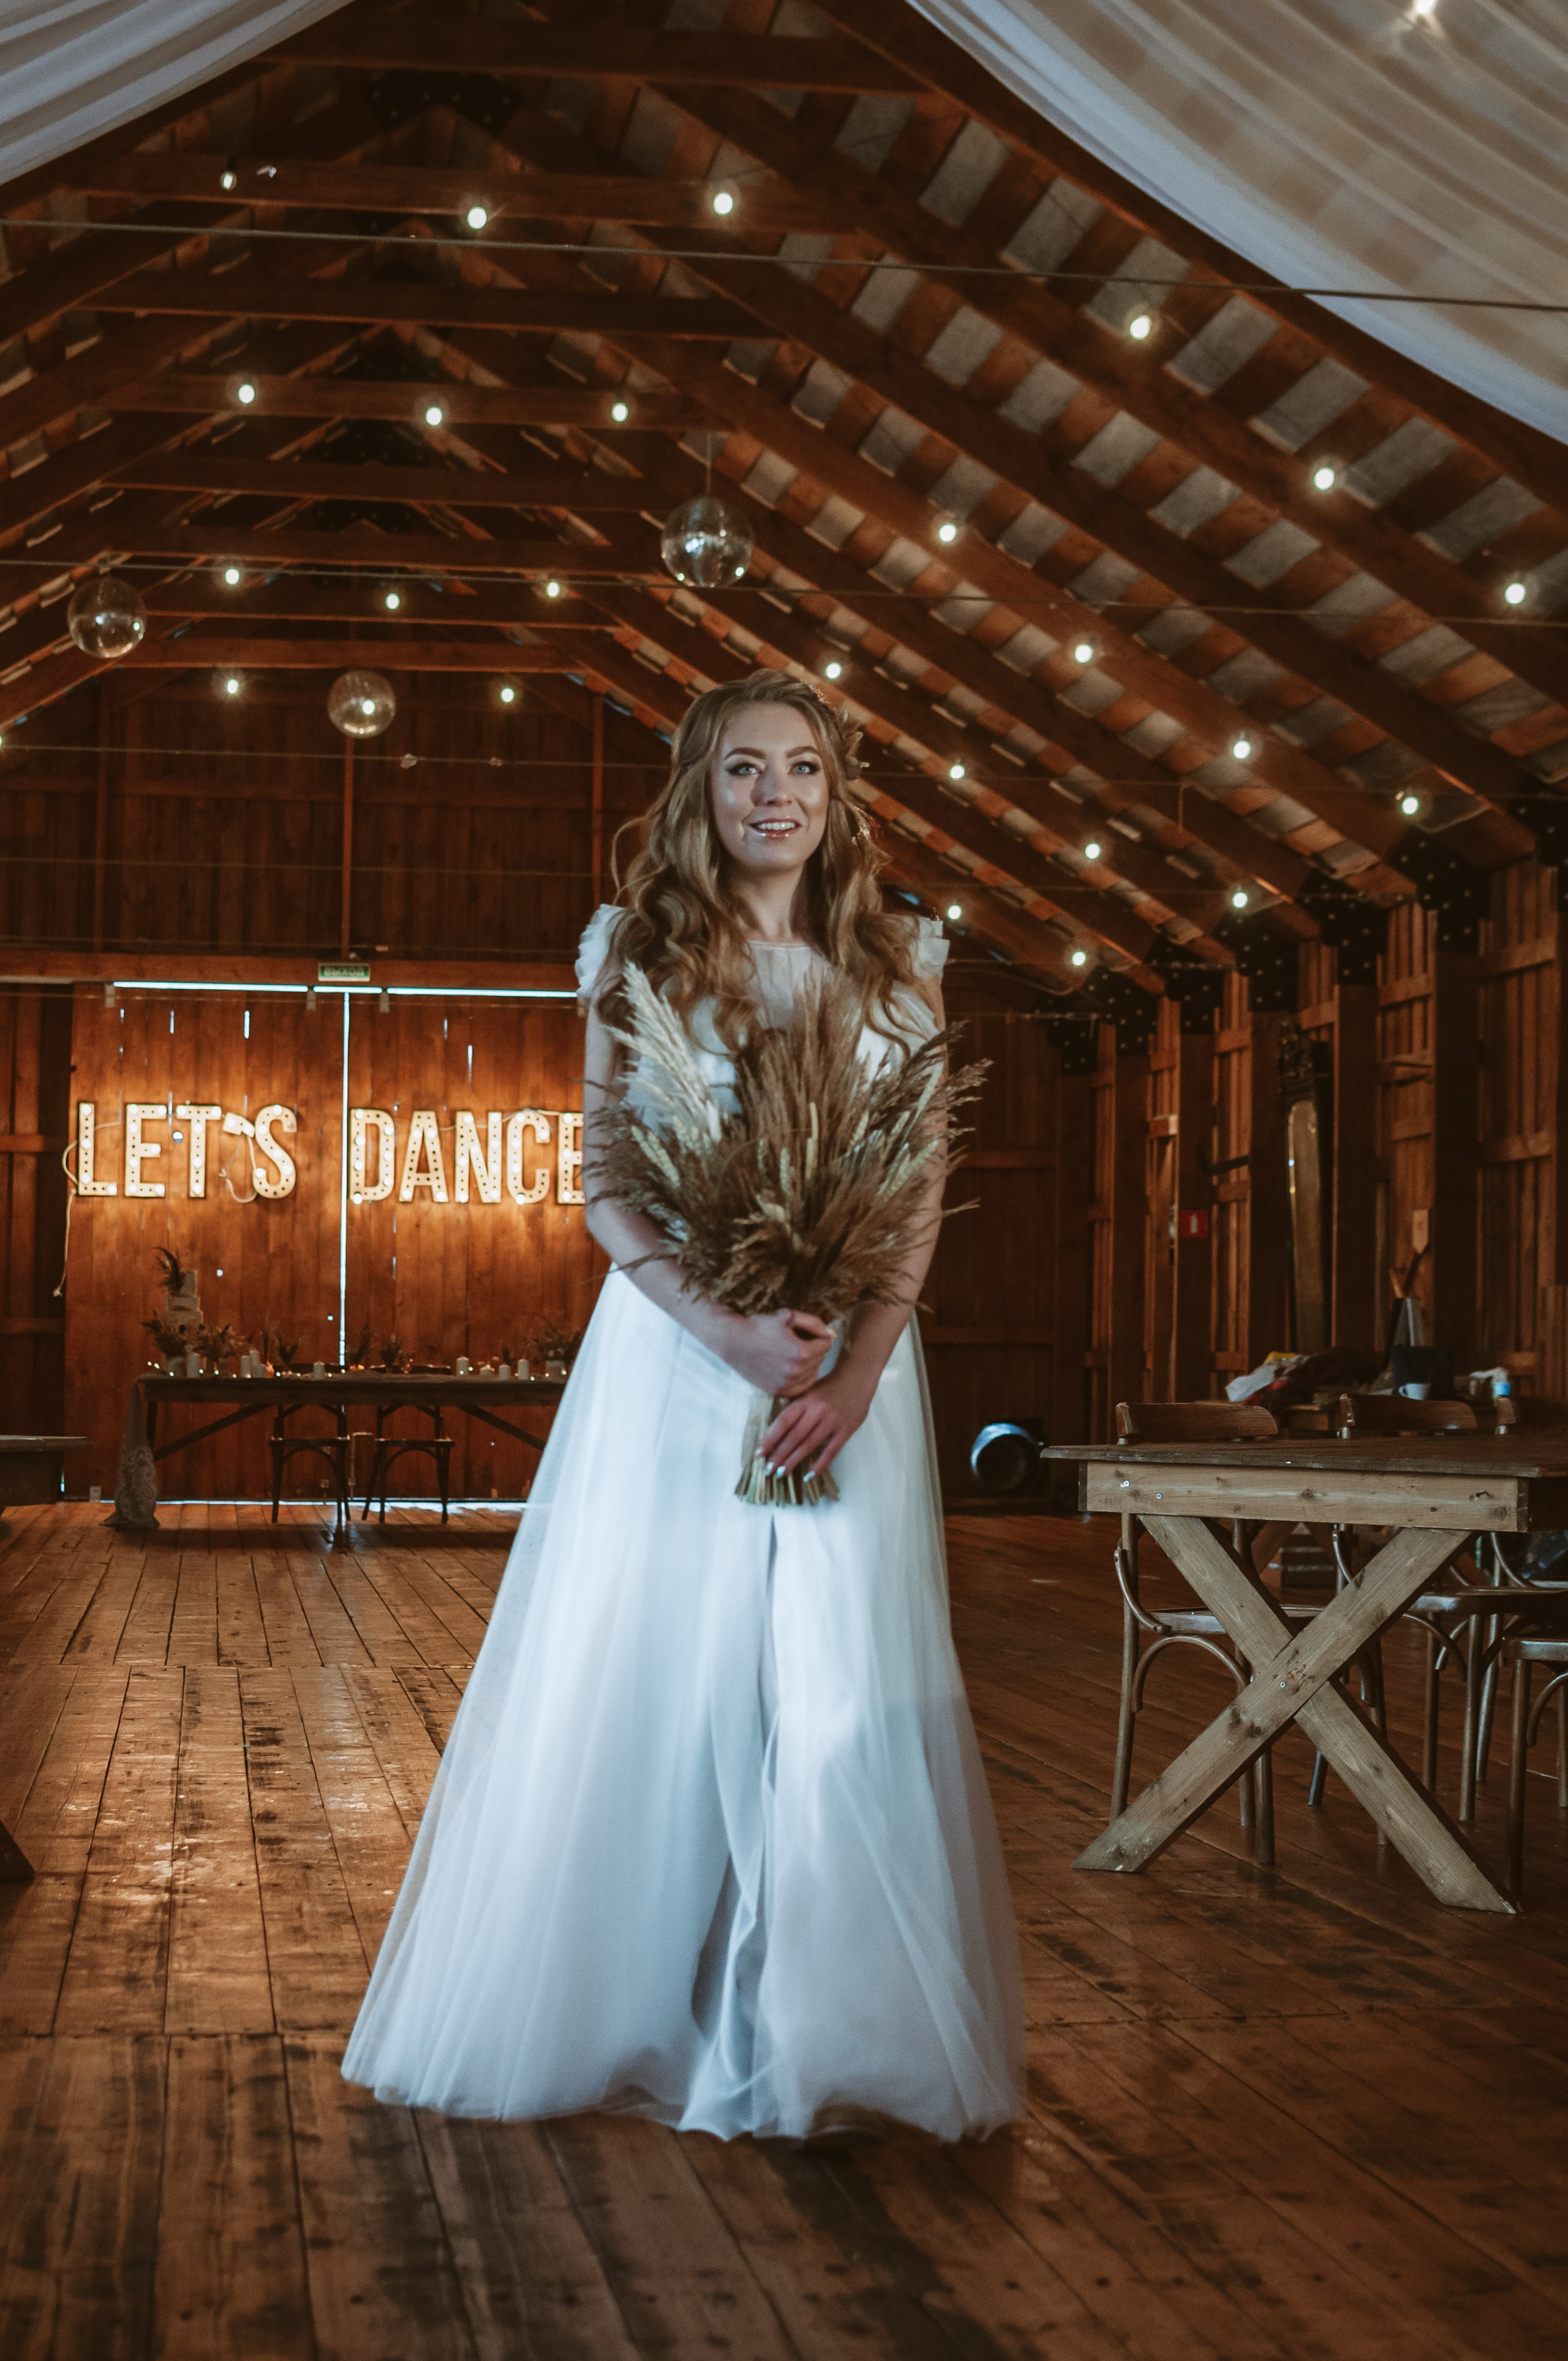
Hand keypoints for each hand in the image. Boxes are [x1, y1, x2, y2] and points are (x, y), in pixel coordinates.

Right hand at [718, 1307, 834, 1397]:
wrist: (733, 1342)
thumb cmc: (760, 1326)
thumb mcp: (788, 1316)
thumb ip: (814, 1323)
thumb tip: (833, 1334)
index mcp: (801, 1352)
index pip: (826, 1345)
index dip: (817, 1337)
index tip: (805, 1334)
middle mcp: (796, 1371)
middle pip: (821, 1360)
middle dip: (813, 1350)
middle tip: (796, 1342)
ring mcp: (786, 1384)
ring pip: (813, 1374)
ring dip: (808, 1365)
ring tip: (793, 1355)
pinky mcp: (778, 1391)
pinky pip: (801, 1387)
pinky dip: (800, 1379)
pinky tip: (791, 1368)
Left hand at [761, 1360, 877, 1479]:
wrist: (857, 1380)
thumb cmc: (828, 1386)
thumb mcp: (808, 1391)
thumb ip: (794, 1408)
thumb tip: (775, 1430)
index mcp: (805, 1400)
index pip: (783, 1422)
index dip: (770, 1438)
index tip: (759, 1453)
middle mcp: (817, 1411)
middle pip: (794, 1437)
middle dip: (780, 1455)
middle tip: (769, 1469)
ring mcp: (832, 1421)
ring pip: (809, 1445)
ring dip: (794, 1461)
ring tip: (782, 1473)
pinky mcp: (846, 1431)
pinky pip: (831, 1451)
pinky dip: (819, 1465)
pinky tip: (809, 1476)